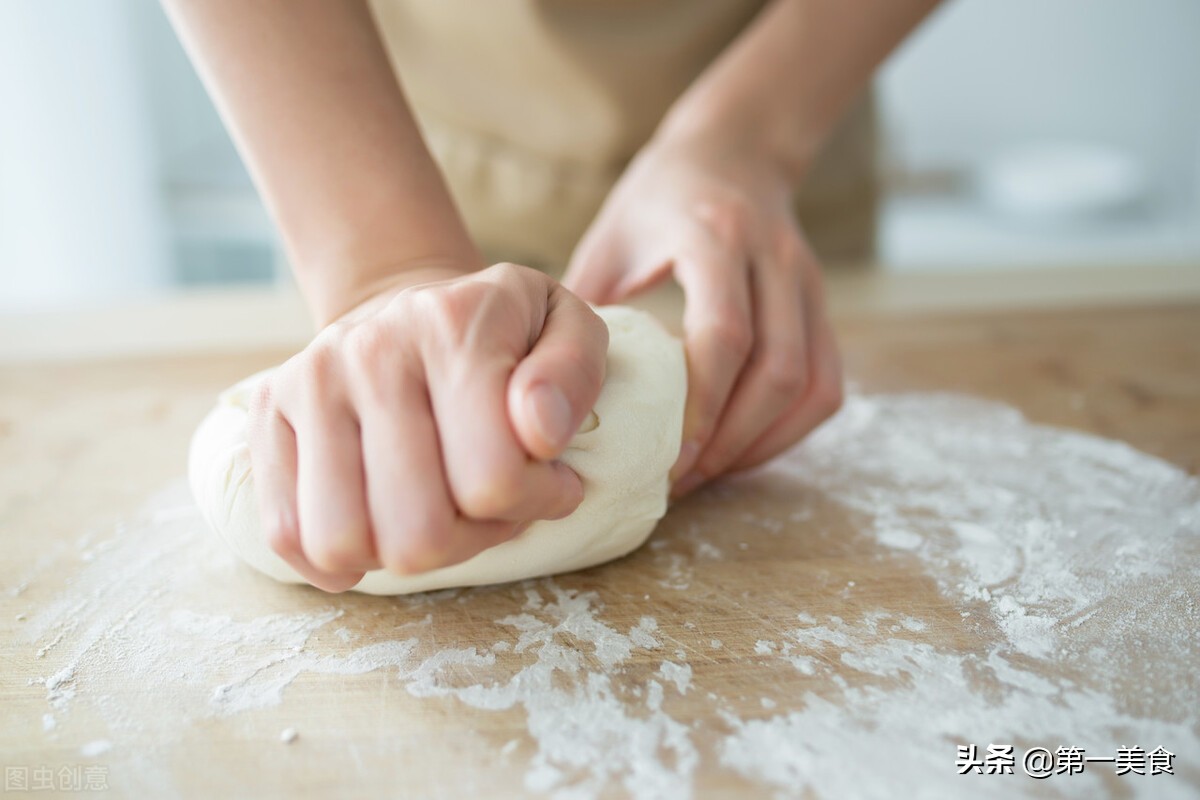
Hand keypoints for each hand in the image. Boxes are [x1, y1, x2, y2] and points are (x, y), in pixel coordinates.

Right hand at [247, 263, 608, 591]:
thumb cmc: (503, 332)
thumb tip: (540, 432)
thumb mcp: (569, 326)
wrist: (407, 302)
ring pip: (345, 543)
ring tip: (437, 510)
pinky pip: (286, 534)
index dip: (534, 501)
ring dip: (403, 552)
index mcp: (453, 328)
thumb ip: (573, 373)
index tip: (549, 477)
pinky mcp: (269, 417)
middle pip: (417, 533)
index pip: (492, 480)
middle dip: (471, 538)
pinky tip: (380, 526)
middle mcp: (370, 353)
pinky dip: (338, 558)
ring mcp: (310, 385)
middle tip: (490, 501)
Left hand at [564, 140, 842, 495]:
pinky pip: (827, 382)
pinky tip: (747, 446)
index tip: (667, 454)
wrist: (733, 149)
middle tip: (683, 478)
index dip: (701, 404)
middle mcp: (774, 258)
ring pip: (812, 384)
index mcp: (715, 237)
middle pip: (778, 369)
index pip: (725, 334)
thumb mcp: (610, 236)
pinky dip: (792, 428)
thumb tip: (550, 386)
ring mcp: (808, 281)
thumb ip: (586, 305)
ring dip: (765, 441)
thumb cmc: (658, 199)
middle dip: (732, 439)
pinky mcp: (823, 304)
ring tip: (713, 472)